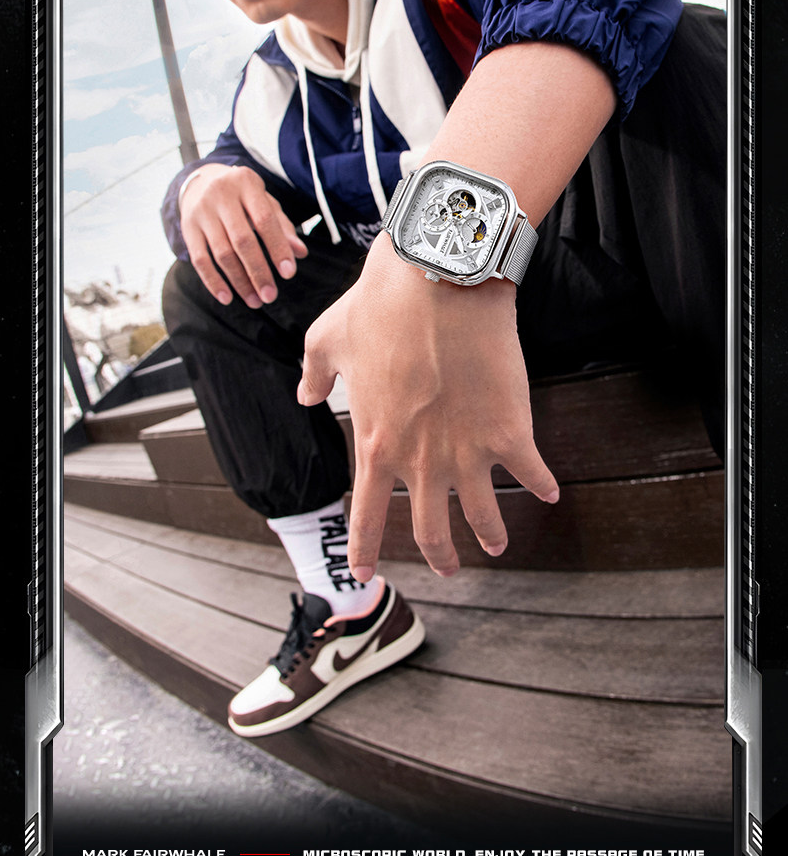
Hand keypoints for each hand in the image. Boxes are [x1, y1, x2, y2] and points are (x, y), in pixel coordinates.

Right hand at [180, 164, 307, 307]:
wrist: (201, 182)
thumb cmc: (243, 198)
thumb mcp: (264, 203)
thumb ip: (282, 227)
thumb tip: (300, 253)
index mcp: (246, 183)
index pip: (265, 220)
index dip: (277, 248)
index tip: (289, 274)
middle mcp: (221, 194)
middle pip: (242, 240)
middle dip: (258, 272)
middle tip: (270, 296)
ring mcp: (201, 211)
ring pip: (222, 253)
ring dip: (239, 281)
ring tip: (255, 300)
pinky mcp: (187, 227)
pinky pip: (199, 259)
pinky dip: (213, 281)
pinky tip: (227, 298)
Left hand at [297, 233, 558, 576]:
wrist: (439, 281)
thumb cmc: (378, 305)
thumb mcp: (327, 340)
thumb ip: (314, 376)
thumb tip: (305, 396)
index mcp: (375, 443)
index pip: (366, 515)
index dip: (365, 549)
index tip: (363, 574)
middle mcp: (420, 460)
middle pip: (429, 529)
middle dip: (439, 557)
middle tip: (448, 569)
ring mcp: (467, 450)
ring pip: (481, 515)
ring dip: (490, 534)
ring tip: (496, 543)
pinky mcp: (509, 431)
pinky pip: (530, 473)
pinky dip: (542, 486)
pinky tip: (550, 494)